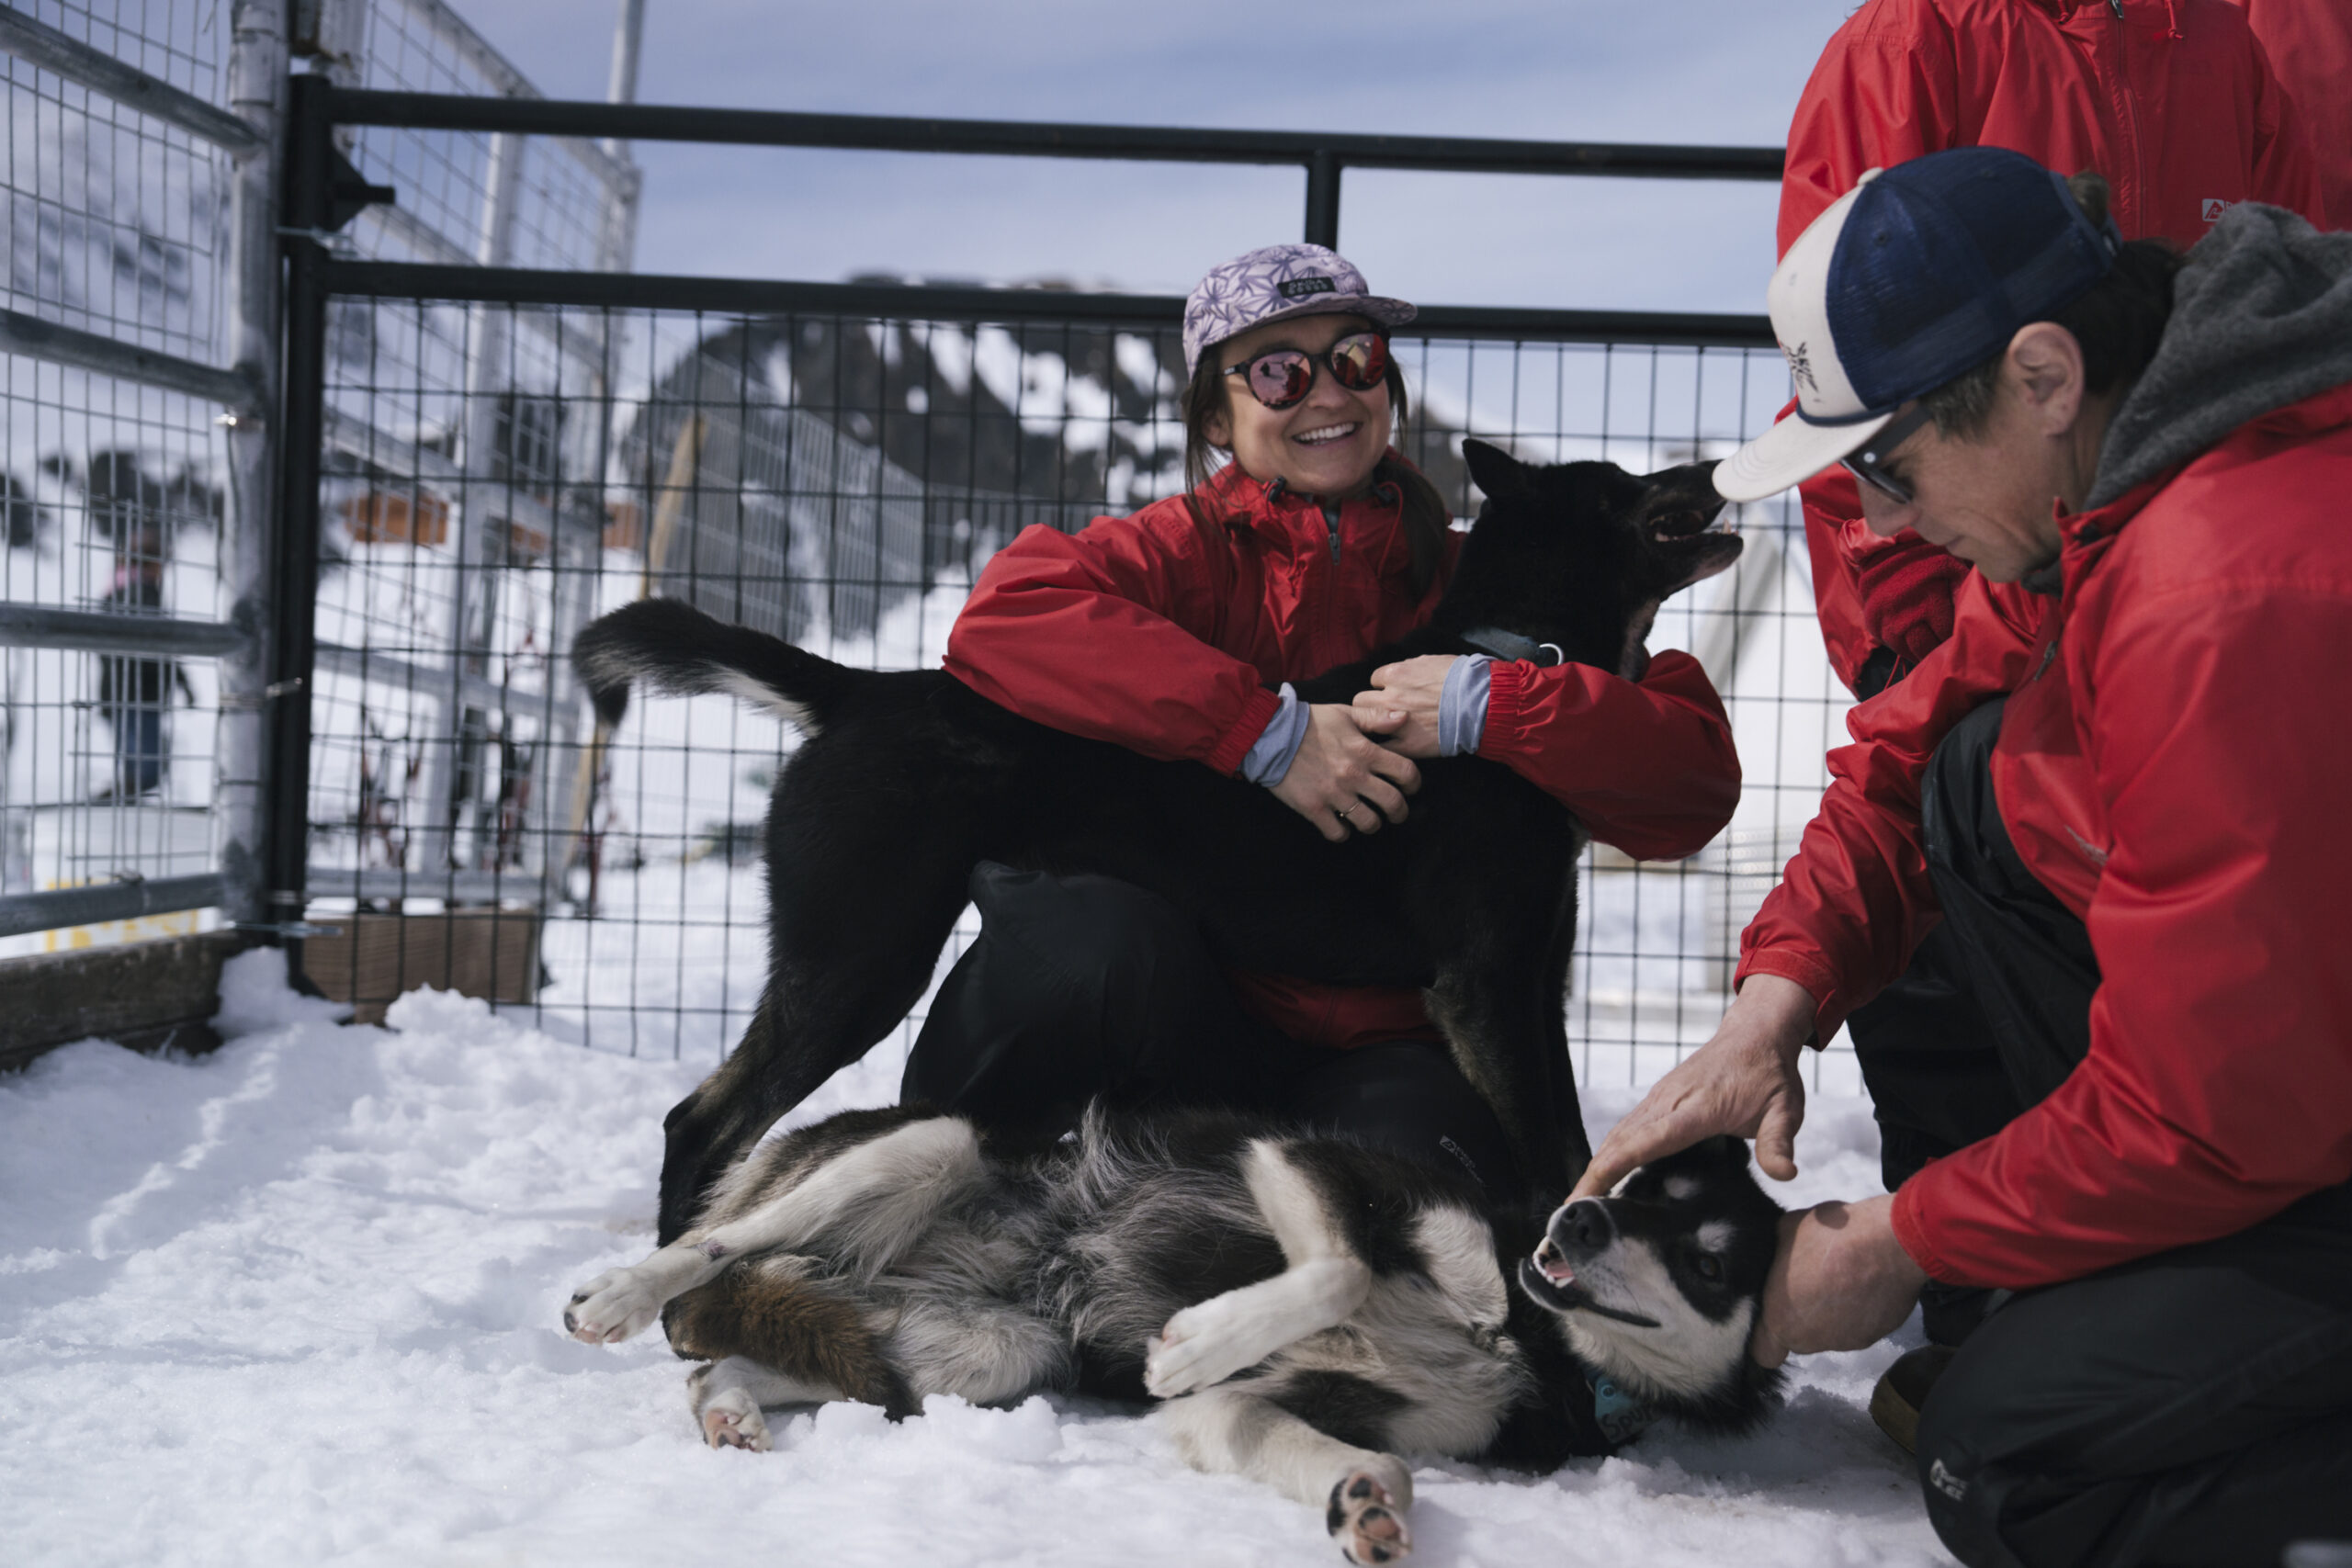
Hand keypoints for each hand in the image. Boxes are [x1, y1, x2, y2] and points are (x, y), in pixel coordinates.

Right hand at [1271, 704, 1420, 841]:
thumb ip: (1376, 718)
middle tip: (1396, 812)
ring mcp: (1334, 794)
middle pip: (1393, 803)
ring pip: (1369, 823)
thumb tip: (1404, 717)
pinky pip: (1337, 832)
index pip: (1406, 772)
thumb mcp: (1345, 713)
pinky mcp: (1314, 808)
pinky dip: (1343, 832)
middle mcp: (1354, 775)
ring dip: (1373, 824)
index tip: (1410, 787)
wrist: (1270, 735)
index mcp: (1365, 751)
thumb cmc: (1310, 722)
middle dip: (1400, 812)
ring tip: (1369, 820)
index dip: (1414, 783)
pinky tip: (1341, 824)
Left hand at [1350, 655, 1458, 758]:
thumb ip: (1412, 666)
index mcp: (1396, 674)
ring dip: (1372, 725)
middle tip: (1384, 711)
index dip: (1384, 687)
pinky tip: (1389, 748)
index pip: (1375, 679)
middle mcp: (1390, 697)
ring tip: (1384, 729)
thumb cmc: (1463, 678)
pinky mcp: (1407, 744)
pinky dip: (1384, 748)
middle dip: (1371, 705)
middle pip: (1361, 700)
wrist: (1481, 702)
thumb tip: (1405, 669)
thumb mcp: (1434, 661)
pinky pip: (1383, 748)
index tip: (1394, 692)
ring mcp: (1395, 722)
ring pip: (1365, 724)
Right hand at [1569, 973, 1815, 1198]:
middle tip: (1570, 1215)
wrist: (1755, 1033)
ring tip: (1578, 1203)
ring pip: (1617, 1135)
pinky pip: (1626, 1129)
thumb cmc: (1770, 1073)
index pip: (1647, 1142)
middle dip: (1591, 1178)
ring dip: (1596, 1167)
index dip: (1614, 1168)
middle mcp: (1668, 1103)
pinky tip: (1604, 1175)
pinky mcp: (1658, 1100)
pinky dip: (1609, 1153)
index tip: (1589, 1194)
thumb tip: (1785, 1174)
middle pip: (1619, 1142)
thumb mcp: (1786, 1108)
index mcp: (1695, 1109)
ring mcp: (1659, 1099)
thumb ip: (1779, 1142)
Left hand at [1749, 1194, 1928, 1366]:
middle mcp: (1813, 1340)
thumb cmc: (1830, 1238)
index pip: (1765, 1353)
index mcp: (1782, 1320)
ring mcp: (1848, 1341)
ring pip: (1832, 1334)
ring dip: (1833, 1313)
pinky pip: (1861, 1326)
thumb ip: (1776, 1255)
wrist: (1889, 1243)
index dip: (1767, 1338)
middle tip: (1811, 1285)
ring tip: (1843, 1278)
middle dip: (1802, 1318)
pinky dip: (1861, 1310)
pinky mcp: (1877, 1335)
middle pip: (1800, 1340)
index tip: (1775, 1316)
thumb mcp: (1786, 1230)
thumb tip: (1779, 1253)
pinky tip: (1866, 1282)